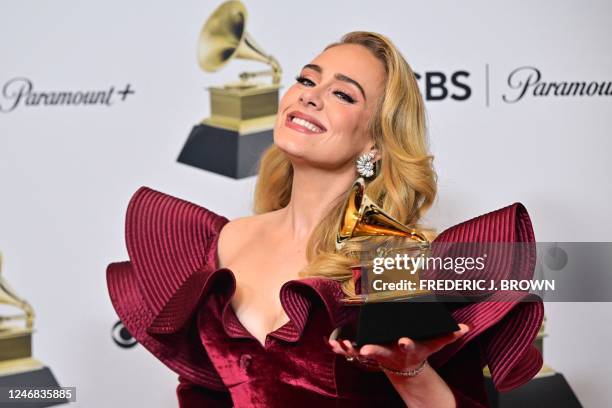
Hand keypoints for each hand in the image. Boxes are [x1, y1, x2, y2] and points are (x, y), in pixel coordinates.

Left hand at [327, 324, 469, 374]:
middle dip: (372, 352)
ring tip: (339, 343)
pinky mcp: (368, 354)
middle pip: (381, 353)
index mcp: (406, 348)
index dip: (405, 343)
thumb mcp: (434, 344)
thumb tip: (465, 328)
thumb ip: (448, 335)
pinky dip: (341, 349)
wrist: (406, 365)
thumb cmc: (419, 349)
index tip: (402, 340)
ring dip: (351, 350)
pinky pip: (352, 353)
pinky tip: (331, 344)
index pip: (407, 345)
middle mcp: (391, 353)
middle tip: (363, 350)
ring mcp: (378, 355)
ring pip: (362, 354)